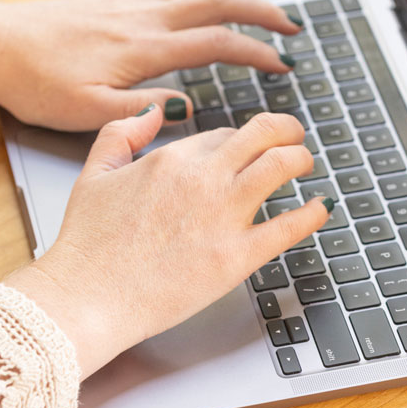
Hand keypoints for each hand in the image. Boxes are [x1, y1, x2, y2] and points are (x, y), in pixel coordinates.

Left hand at [0, 0, 302, 128]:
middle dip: (263, 12)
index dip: (257, 53)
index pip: (217, 43)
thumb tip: (188, 107)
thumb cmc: (37, 84)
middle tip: (293, 28)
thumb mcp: (87, 113)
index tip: (283, 66)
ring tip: (267, 6)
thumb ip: (142, 112)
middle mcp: (144, 17)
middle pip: (220, 1)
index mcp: (143, 48)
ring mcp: (132, 3)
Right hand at [5, 108, 329, 377]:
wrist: (87, 297)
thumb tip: (153, 110)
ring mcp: (223, 216)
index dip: (241, 139)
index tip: (248, 146)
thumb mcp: (93, 174)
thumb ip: (121, 133)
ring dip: (301, 159)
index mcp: (171, 158)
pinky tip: (320, 208)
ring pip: (282, 166)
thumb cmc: (86, 246)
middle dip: (286, 130)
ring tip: (306, 163)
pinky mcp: (236, 257)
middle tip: (294, 138)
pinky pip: (289, 226)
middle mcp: (203, 179)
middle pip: (263, 135)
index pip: (224, 134)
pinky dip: (312, 213)